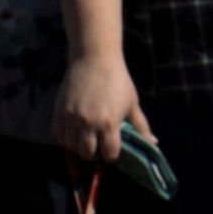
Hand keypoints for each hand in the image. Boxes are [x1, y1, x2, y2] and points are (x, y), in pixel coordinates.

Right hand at [51, 47, 135, 174]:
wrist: (94, 58)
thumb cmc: (117, 80)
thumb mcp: (132, 103)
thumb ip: (141, 126)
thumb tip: (153, 143)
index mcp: (110, 122)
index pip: (109, 154)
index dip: (112, 155)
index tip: (112, 150)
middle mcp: (89, 122)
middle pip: (88, 154)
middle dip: (94, 154)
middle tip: (98, 147)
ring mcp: (72, 117)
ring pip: (71, 147)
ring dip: (79, 147)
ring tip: (85, 140)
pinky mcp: (60, 111)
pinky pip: (58, 135)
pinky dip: (65, 140)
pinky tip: (73, 135)